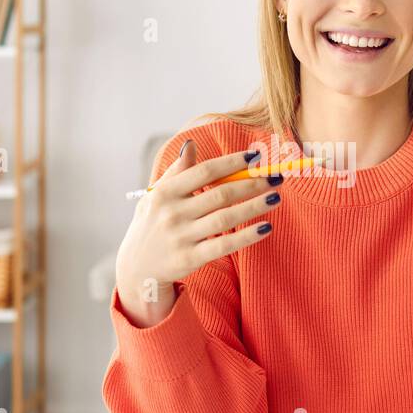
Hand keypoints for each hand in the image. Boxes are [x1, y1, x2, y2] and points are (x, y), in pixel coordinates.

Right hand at [115, 139, 283, 326]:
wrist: (136, 268)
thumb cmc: (152, 224)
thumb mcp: (155, 195)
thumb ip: (176, 172)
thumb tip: (191, 144)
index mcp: (165, 192)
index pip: (204, 171)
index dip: (231, 162)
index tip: (256, 156)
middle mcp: (173, 213)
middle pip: (220, 194)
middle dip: (252, 183)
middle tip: (276, 177)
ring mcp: (181, 237)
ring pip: (226, 218)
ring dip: (254, 206)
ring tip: (275, 197)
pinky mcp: (190, 259)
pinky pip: (224, 246)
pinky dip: (247, 236)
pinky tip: (266, 227)